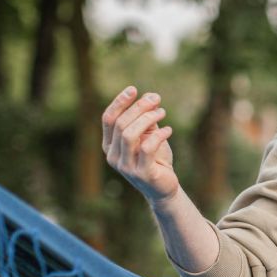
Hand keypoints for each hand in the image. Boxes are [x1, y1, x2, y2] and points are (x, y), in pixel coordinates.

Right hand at [101, 86, 178, 202]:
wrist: (164, 187)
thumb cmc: (155, 159)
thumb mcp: (149, 135)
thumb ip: (147, 118)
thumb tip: (151, 96)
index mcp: (109, 145)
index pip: (108, 119)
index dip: (119, 102)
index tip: (134, 89)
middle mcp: (112, 156)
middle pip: (120, 124)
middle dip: (139, 108)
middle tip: (156, 99)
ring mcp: (125, 166)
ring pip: (129, 134)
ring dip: (147, 119)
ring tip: (162, 112)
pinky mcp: (141, 173)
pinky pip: (146, 148)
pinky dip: (159, 135)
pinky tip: (169, 130)